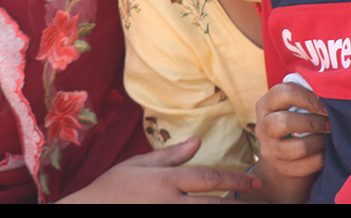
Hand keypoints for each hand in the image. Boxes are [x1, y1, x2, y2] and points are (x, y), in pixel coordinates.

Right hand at [57, 136, 261, 203]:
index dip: (236, 180)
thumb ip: (171, 155)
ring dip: (226, 214)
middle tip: (261, 203)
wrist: (89, 211)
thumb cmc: (114, 186)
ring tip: (246, 211)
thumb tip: (197, 141)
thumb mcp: (140, 164)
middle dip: (240, 204)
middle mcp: (169, 202)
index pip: (209, 178)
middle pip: (213, 205)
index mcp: (166, 180)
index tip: (255, 182)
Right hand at [255, 82, 329, 177]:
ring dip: (320, 141)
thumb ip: (306, 95)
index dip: (309, 98)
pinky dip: (322, 158)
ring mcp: (270, 150)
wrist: (287, 153)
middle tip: (330, 122)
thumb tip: (329, 90)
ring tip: (329, 136)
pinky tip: (327, 150)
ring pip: (299, 148)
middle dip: (313, 122)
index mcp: (266, 104)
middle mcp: (262, 126)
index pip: (285, 93)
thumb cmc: (297, 118)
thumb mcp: (295, 104)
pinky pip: (308, 165)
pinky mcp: (283, 168)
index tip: (327, 104)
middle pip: (285, 122)